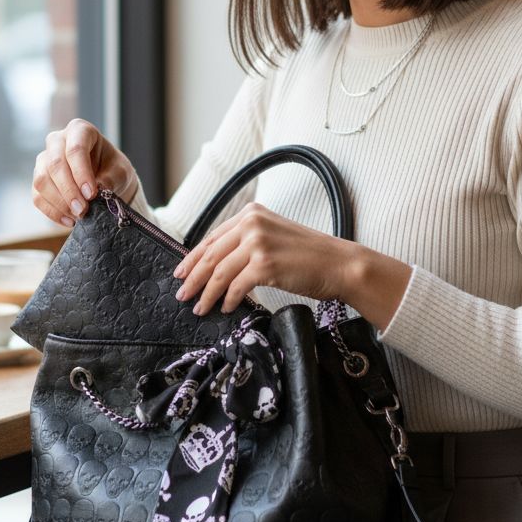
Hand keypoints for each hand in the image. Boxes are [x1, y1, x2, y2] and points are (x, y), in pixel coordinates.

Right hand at [32, 118, 137, 226]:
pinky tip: (70, 221)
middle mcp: (57, 141)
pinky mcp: (39, 180)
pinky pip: (38, 197)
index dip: (81, 172)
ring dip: (59, 203)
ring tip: (79, 216)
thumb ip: (111, 179)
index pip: (75, 149)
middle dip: (68, 190)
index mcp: (80, 130)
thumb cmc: (113, 169)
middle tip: (83, 210)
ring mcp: (44, 160)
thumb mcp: (120, 172)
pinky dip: (53, 212)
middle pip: (55, 164)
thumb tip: (98, 191)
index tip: (91, 194)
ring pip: (41, 181)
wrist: (105, 178)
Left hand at [172, 202, 352, 314]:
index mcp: (251, 214)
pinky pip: (236, 286)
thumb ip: (247, 241)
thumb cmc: (310, 255)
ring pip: (219, 272)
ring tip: (200, 308)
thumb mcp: (274, 236)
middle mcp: (252, 224)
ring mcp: (258, 243)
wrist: (339, 264)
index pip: (212, 237)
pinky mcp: (265, 264)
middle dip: (193, 278)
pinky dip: (228, 299)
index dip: (193, 258)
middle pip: (211, 254)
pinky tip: (226, 308)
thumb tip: (217, 263)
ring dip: (207, 293)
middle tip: (182, 295)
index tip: (182, 272)